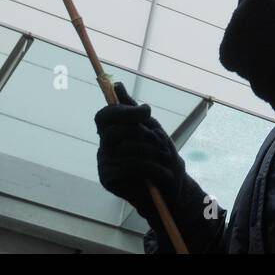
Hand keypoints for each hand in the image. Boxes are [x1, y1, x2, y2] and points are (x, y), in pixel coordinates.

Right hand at [95, 83, 186, 212]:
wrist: (172, 189)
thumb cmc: (161, 158)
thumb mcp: (152, 129)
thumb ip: (133, 110)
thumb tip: (117, 85)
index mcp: (112, 131)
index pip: (104, 116)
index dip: (123, 111)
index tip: (147, 112)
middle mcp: (103, 146)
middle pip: (113, 130)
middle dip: (142, 133)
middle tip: (159, 142)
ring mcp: (103, 163)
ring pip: (125, 147)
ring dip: (151, 151)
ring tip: (165, 159)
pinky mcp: (107, 179)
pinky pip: (128, 166)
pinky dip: (151, 167)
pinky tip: (162, 173)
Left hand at [219, 0, 274, 148]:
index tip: (274, 7)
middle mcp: (236, 15)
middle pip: (244, 9)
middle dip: (257, 16)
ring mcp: (229, 36)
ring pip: (240, 27)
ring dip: (251, 34)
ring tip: (274, 49)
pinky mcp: (225, 54)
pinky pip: (235, 46)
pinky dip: (244, 51)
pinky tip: (262, 59)